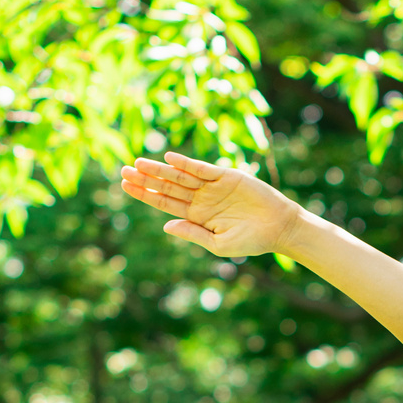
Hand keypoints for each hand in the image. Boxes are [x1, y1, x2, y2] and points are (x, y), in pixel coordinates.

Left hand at [118, 152, 303, 258]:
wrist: (279, 228)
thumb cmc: (250, 241)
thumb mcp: (218, 244)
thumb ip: (192, 233)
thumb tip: (166, 225)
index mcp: (196, 216)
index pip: (164, 203)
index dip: (145, 194)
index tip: (125, 186)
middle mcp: (200, 199)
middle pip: (167, 187)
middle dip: (146, 179)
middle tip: (124, 170)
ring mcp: (212, 186)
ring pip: (180, 175)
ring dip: (160, 169)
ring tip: (139, 163)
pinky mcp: (226, 176)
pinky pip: (202, 168)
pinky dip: (186, 163)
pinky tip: (169, 158)